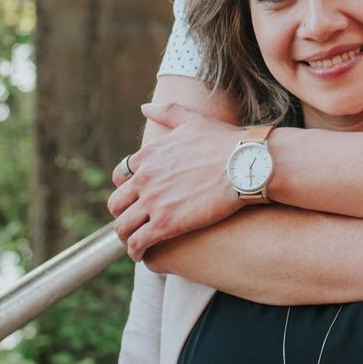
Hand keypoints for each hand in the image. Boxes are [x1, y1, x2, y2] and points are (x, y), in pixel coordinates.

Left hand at [107, 102, 245, 260]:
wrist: (246, 165)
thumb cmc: (225, 142)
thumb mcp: (191, 120)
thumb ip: (166, 112)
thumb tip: (144, 107)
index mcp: (148, 155)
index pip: (120, 177)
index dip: (127, 190)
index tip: (137, 199)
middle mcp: (144, 178)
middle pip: (116, 204)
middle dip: (122, 216)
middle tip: (134, 224)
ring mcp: (153, 201)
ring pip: (122, 227)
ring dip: (126, 237)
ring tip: (135, 244)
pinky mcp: (165, 224)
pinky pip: (138, 243)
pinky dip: (136, 251)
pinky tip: (142, 255)